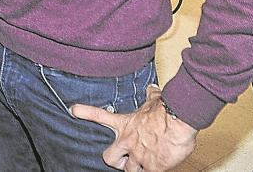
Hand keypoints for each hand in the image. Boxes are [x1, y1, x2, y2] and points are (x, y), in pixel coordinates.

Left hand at [72, 86, 197, 171]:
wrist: (178, 121)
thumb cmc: (167, 110)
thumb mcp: (154, 100)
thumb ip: (150, 97)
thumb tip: (151, 89)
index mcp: (125, 124)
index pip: (99, 115)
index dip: (85, 112)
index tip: (74, 110)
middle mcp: (127, 141)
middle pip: (108, 157)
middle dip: (113, 160)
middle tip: (122, 158)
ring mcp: (138, 156)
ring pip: (128, 170)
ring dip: (135, 168)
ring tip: (143, 164)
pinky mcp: (151, 167)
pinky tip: (156, 168)